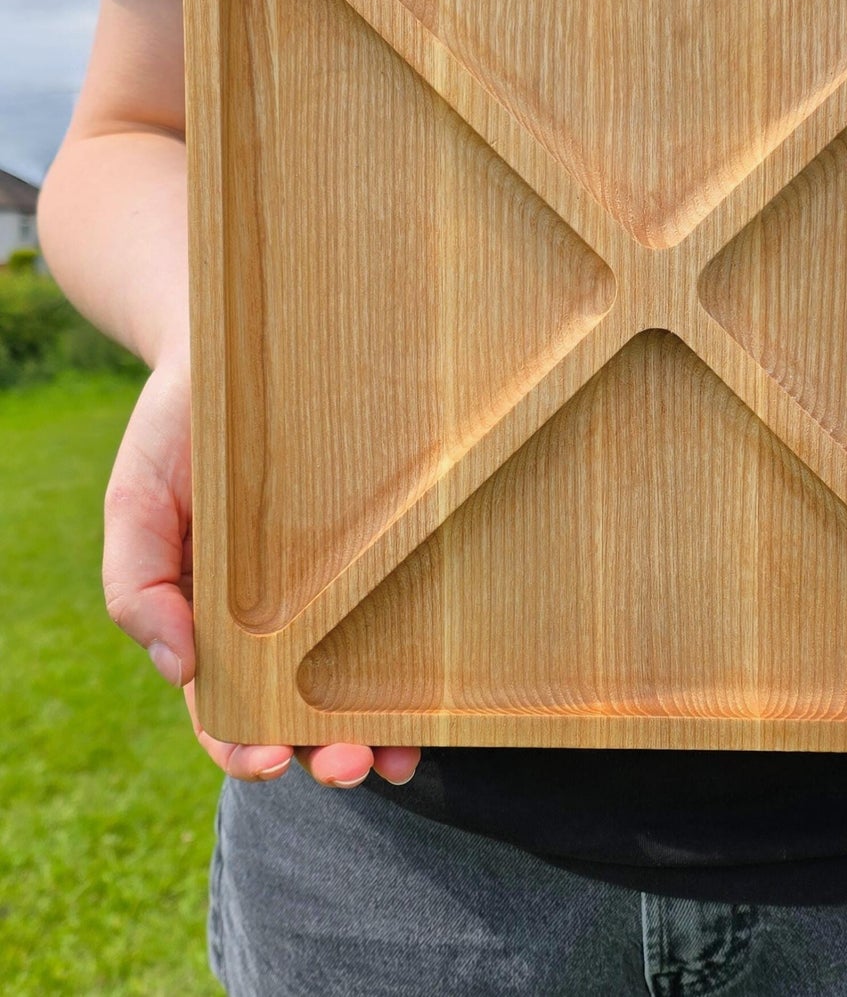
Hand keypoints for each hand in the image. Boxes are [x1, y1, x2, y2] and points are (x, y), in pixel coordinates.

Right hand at [102, 358, 420, 787]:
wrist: (237, 349)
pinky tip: (441, 688)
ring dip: (379, 726)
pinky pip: (405, 609)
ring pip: (358, 676)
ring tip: (398, 754)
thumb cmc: (179, 430)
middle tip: (351, 766)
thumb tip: (176, 665)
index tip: (268, 759)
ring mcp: (337, 586)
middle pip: (301, 707)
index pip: (225, 706)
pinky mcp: (384, 545)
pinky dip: (420, 659)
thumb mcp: (137, 501)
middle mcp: (279, 618)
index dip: (243, 743)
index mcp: (213, 622)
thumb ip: (138, 582)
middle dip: (323, 750)